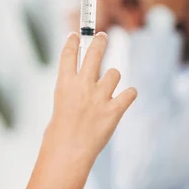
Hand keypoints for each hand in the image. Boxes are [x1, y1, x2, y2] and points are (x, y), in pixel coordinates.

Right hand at [45, 33, 136, 167]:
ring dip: (112, 79)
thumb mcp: (59, 108)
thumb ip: (72, 94)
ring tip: (106, 91)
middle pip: (94, 52)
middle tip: (103, 37)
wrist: (68, 153)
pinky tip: (124, 99)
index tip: (75, 36)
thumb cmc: (59, 136)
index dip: (73, 42)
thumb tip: (84, 87)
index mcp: (64, 84)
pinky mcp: (114, 110)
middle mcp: (83, 86)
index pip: (69, 54)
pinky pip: (130, 93)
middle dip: (100, 41)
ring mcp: (100, 97)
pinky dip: (128, 95)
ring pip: (114, 73)